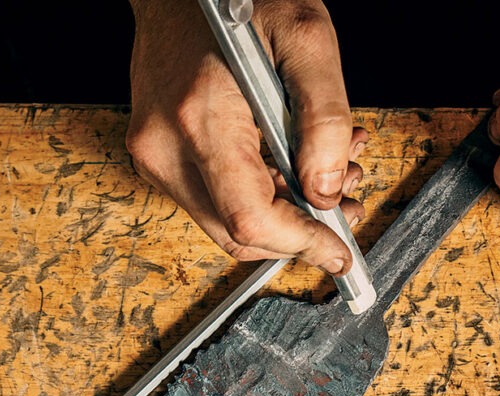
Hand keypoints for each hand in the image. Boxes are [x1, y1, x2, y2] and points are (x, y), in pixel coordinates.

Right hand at [126, 0, 365, 274]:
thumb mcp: (306, 38)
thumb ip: (325, 119)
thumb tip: (327, 190)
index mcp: (199, 119)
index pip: (251, 219)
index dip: (302, 245)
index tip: (339, 253)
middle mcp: (165, 146)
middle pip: (237, 235)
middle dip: (297, 234)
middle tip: (344, 208)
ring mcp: (155, 154)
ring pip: (226, 224)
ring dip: (283, 216)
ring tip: (330, 176)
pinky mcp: (158, 154)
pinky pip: (213, 200)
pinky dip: (259, 196)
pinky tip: (293, 165)